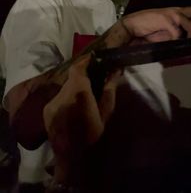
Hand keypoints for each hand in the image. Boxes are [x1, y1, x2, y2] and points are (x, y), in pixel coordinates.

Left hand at [43, 54, 119, 184]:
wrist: (71, 159)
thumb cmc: (93, 138)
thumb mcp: (106, 115)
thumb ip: (109, 90)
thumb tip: (115, 71)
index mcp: (78, 94)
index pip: (78, 68)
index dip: (85, 61)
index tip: (94, 59)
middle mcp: (62, 95)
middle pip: (72, 77)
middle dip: (82, 76)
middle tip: (94, 79)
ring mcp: (52, 102)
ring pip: (65, 86)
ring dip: (75, 87)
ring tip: (85, 95)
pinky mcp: (47, 109)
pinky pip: (59, 96)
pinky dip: (68, 96)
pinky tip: (74, 107)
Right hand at [122, 0, 190, 42]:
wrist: (130, 29)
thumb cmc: (146, 33)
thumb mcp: (166, 37)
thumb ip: (177, 36)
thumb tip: (189, 41)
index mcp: (178, 15)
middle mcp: (177, 11)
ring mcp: (171, 13)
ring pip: (190, 24)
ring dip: (189, 36)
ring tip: (182, 42)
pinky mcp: (165, 17)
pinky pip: (177, 31)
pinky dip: (175, 38)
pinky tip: (169, 40)